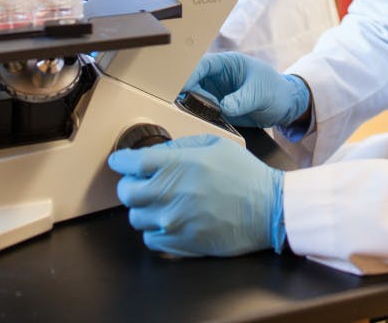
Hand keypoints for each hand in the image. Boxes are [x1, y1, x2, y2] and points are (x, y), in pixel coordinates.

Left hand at [108, 135, 284, 256]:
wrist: (267, 209)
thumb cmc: (244, 175)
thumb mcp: (215, 144)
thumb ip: (182, 146)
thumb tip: (158, 153)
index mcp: (179, 164)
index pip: (132, 163)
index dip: (121, 160)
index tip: (120, 161)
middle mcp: (171, 193)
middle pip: (126, 192)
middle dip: (129, 184)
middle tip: (140, 181)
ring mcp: (174, 222)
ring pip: (135, 217)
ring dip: (142, 207)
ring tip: (158, 201)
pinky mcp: (181, 244)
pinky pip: (150, 239)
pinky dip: (154, 229)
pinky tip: (168, 219)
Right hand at [182, 51, 309, 127]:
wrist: (285, 106)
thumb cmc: (276, 90)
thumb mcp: (260, 92)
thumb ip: (242, 99)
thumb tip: (222, 108)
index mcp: (227, 64)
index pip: (203, 65)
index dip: (190, 74)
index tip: (181, 88)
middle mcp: (217, 77)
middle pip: (192, 81)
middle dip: (184, 92)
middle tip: (178, 106)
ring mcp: (216, 93)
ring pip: (194, 97)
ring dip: (189, 106)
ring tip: (186, 116)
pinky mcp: (218, 108)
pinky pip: (202, 111)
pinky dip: (198, 117)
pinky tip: (196, 123)